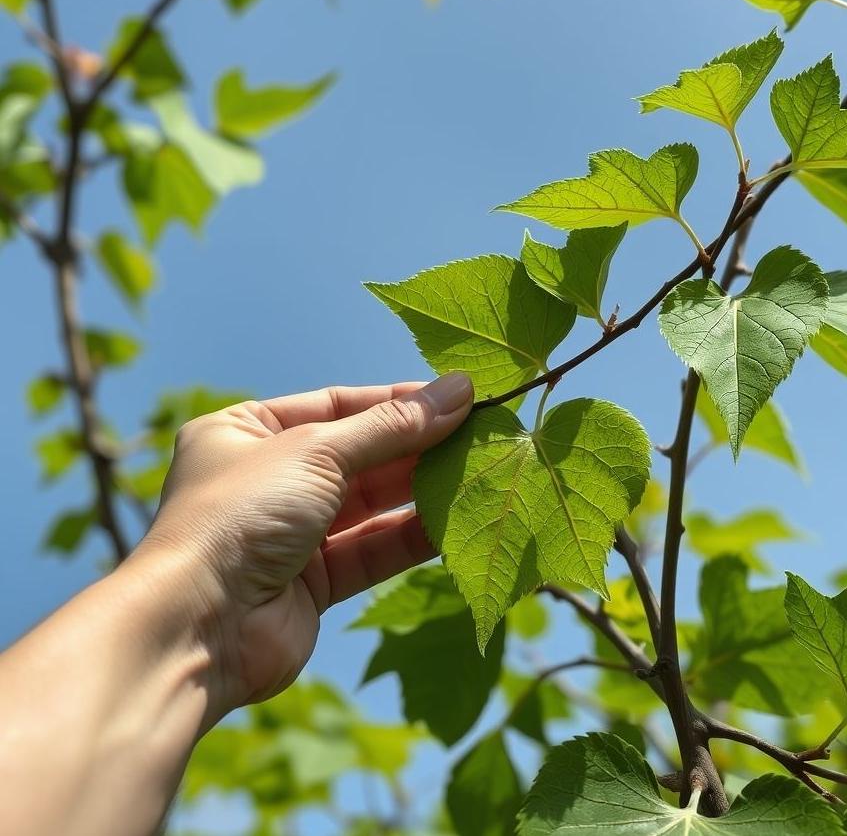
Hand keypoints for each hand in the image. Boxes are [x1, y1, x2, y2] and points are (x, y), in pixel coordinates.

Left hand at [137, 373, 473, 716]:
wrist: (196, 625)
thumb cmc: (239, 515)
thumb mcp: (317, 452)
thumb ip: (391, 427)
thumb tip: (457, 391)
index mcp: (246, 432)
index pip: (336, 405)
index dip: (396, 402)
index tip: (455, 397)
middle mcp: (267, 481)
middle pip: (359, 455)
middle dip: (417, 446)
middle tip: (479, 434)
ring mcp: (290, 534)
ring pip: (370, 505)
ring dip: (421, 490)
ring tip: (479, 471)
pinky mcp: (313, 583)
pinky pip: (371, 549)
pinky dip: (412, 536)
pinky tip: (456, 519)